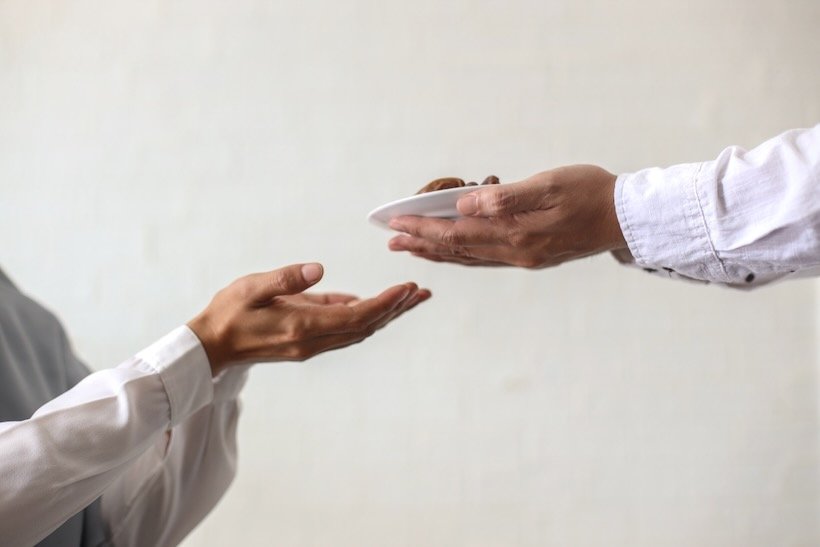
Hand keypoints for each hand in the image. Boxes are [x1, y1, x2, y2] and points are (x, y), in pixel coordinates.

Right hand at [187, 263, 430, 375]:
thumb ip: (286, 278)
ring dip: (384, 315)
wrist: (211, 347)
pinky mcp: (306, 344)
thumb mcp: (252, 287)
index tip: (407, 288)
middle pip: (366, 326)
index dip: (386, 304)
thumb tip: (319, 268)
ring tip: (408, 299)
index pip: (357, 316)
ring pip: (358, 331)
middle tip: (421, 293)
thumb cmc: (229, 313)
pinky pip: (342, 331)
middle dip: (395, 309)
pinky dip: (362, 317)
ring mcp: (311, 346)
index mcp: (303, 326)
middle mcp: (313, 341)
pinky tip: (372, 303)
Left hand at [388, 165, 628, 267]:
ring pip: (470, 258)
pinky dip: (462, 254)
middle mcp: (516, 252)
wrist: (627, 217)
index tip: (396, 224)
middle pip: (458, 251)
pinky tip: (453, 249)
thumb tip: (466, 204)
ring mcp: (523, 257)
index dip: (423, 230)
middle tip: (391, 241)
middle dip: (422, 245)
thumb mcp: (550, 185)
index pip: (457, 234)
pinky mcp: (531, 255)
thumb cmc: (591, 192)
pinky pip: (485, 258)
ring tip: (412, 247)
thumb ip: (506, 197)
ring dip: (438, 252)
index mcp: (516, 234)